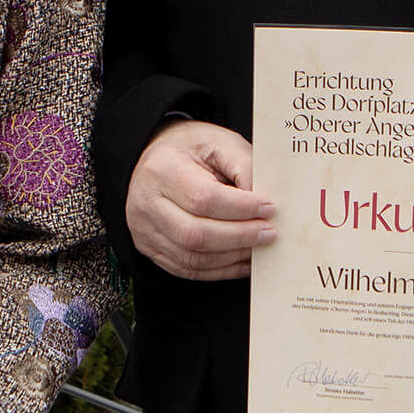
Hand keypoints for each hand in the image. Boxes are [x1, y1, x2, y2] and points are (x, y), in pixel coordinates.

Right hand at [125, 119, 273, 281]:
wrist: (157, 160)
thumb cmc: (191, 150)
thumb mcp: (219, 143)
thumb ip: (244, 167)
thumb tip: (264, 204)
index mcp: (162, 169)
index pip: (203, 198)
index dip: (240, 208)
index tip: (268, 208)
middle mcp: (147, 203)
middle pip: (195, 233)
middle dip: (239, 236)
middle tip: (268, 232)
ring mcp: (145, 230)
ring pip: (191, 257)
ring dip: (231, 256)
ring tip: (258, 246)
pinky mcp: (151, 249)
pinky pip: (187, 269)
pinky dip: (220, 269)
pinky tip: (242, 260)